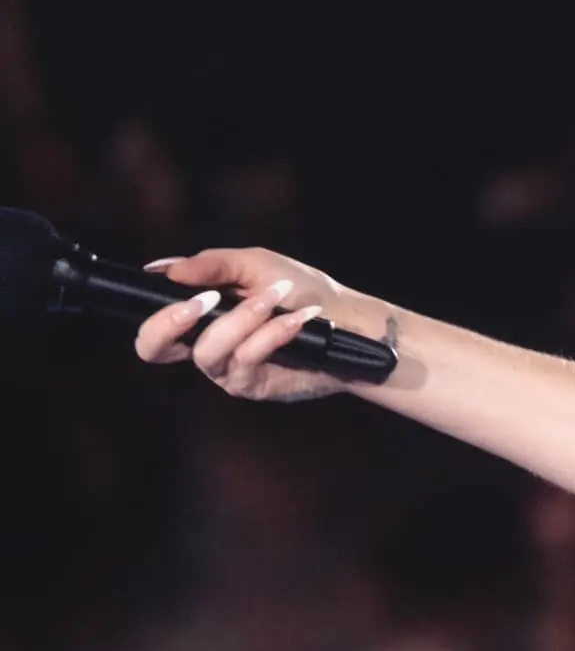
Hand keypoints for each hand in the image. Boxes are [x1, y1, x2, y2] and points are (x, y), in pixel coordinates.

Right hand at [133, 247, 371, 402]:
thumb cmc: (300, 291)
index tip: (175, 282)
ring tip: (276, 297)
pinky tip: (296, 319)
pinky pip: (248, 358)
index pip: (152, 323)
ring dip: (242, 318)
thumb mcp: (255, 265)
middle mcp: (204, 347)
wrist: (347, 321)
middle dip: (169, 323)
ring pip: (209, 350)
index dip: (151, 309)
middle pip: (153, 349)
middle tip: (204, 301)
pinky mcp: (253, 385)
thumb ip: (212, 265)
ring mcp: (227, 369)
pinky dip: (271, 333)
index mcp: (198, 318)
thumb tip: (166, 269)